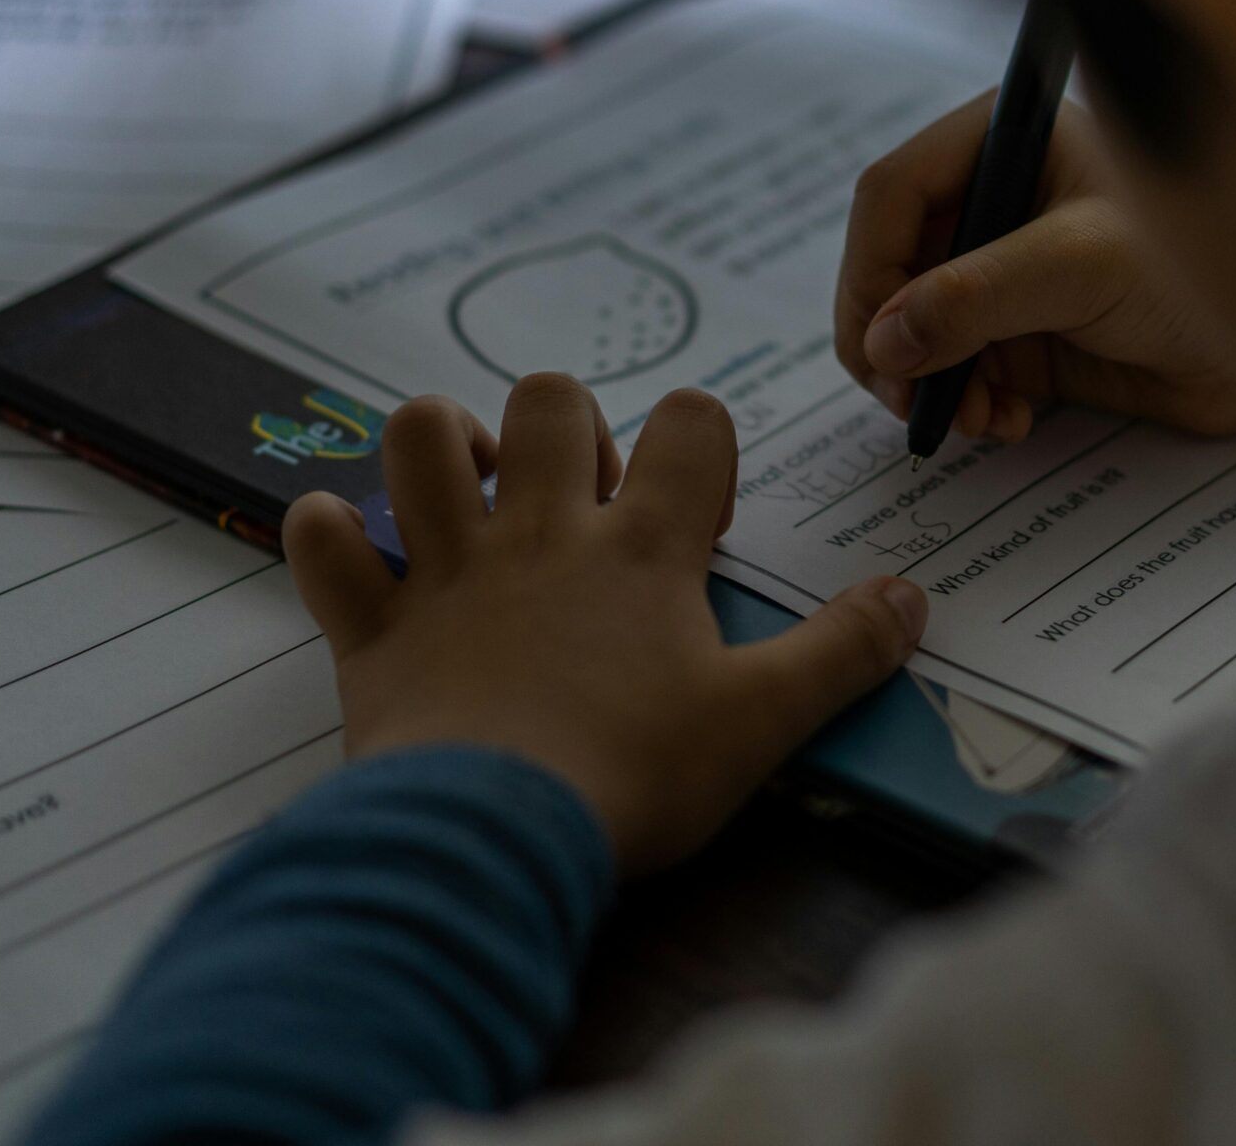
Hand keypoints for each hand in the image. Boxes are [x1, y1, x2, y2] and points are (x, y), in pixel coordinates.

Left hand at [281, 379, 927, 874]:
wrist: (492, 836)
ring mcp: (447, 570)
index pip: (691, 424)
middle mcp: (541, 533)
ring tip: (467, 496)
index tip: (698, 510)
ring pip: (419, 435)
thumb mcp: (764, 722)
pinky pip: (322, 541)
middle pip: (548, 398)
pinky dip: (328, 536)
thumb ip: (844, 653)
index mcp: (643, 549)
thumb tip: (913, 598)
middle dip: (564, 427)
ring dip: (438, 445)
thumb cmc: (634, 776)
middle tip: (577, 504)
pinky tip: (355, 556)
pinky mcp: (371, 625)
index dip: (701, 442)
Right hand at [836, 92, 1235, 441]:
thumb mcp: (1079, 266)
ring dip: (931, 384)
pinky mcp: (1031, 335)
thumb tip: (884, 340)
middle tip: (911, 400)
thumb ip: (976, 297)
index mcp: (1004, 143)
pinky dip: (968, 404)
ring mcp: (1010, 272)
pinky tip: (1007, 422)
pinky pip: (963, 372)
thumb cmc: (1196, 265)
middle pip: (894, 267)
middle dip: (898, 340)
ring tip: (974, 418)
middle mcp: (996, 202)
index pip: (893, 195)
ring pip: (920, 330)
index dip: (871, 269)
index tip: (875, 344)